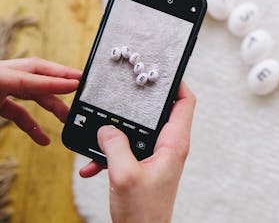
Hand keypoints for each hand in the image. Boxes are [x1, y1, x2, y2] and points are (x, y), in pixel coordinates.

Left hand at [0, 57, 80, 144]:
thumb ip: (33, 90)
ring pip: (36, 98)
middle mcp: (12, 77)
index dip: (63, 78)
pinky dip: (32, 126)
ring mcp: (6, 90)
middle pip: (45, 83)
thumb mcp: (7, 84)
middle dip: (64, 93)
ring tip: (67, 121)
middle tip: (81, 103)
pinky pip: (20, 114)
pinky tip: (43, 139)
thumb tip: (67, 85)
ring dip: (53, 109)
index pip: (43, 72)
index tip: (81, 84)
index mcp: (12, 70)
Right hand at [79, 82, 195, 222]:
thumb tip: (106, 128)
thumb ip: (114, 146)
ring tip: (98, 135)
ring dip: (118, 133)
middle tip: (123, 92)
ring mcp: (157, 157)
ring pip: (139, 132)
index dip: (177, 83)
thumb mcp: (124, 175)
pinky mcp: (145, 167)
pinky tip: (91, 166)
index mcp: (174, 144)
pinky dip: (111, 154)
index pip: (185, 102)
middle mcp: (169, 147)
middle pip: (160, 113)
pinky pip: (128, 151)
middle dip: (139, 104)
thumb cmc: (142, 213)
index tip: (160, 72)